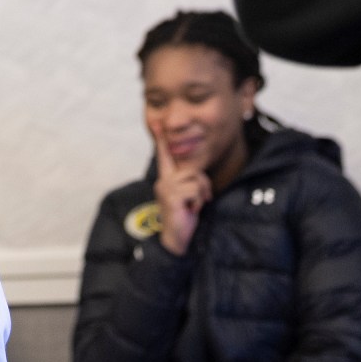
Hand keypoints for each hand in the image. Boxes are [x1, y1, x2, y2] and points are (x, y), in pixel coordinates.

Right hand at [152, 129, 212, 255]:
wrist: (176, 238)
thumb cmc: (183, 215)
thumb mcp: (187, 195)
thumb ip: (188, 181)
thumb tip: (196, 173)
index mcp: (166, 178)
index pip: (164, 155)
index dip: (162, 139)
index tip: (157, 122)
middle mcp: (163, 181)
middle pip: (191, 168)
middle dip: (203, 183)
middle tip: (204, 197)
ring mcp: (166, 188)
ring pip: (195, 178)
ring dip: (202, 193)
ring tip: (196, 205)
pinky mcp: (172, 197)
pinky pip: (195, 189)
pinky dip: (199, 201)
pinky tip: (192, 210)